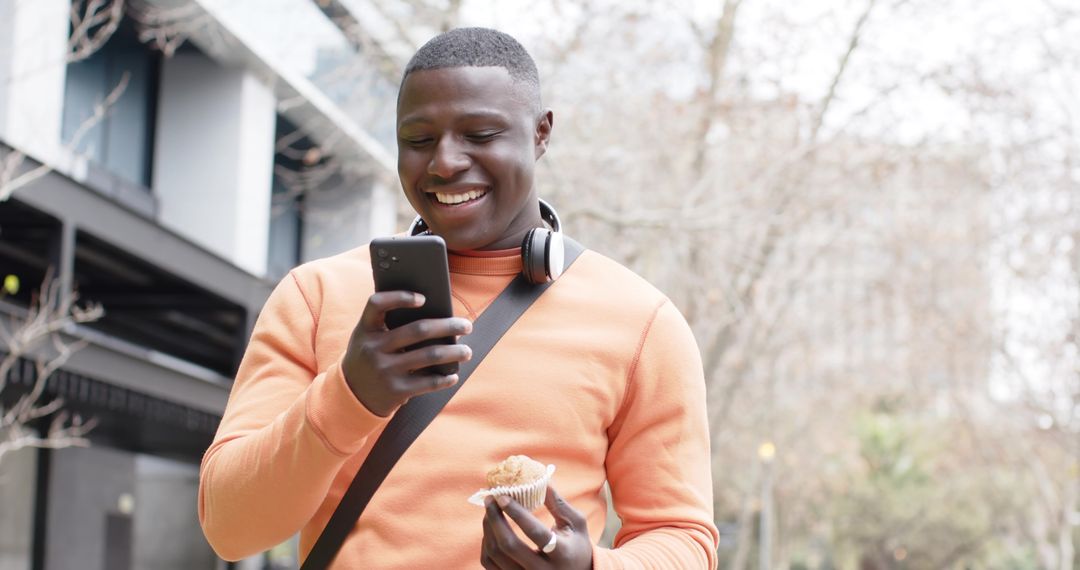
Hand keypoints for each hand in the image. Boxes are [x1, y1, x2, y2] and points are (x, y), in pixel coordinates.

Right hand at [342, 291, 472, 416]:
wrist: (350, 396)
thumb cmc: (368, 357)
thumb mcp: (368, 338)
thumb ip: (388, 325)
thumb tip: (435, 315)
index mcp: (365, 329)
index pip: (377, 304)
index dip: (400, 297)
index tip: (423, 298)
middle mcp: (373, 348)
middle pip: (418, 330)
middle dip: (448, 326)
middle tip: (467, 326)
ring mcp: (384, 370)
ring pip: (429, 355)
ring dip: (454, 352)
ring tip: (467, 352)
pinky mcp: (395, 391)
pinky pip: (427, 383)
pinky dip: (445, 378)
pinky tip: (453, 375)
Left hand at [481, 486, 592, 569]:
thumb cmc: (576, 545)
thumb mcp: (576, 524)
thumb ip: (559, 504)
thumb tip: (542, 481)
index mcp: (561, 553)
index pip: (535, 532)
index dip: (517, 513)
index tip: (502, 496)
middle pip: (509, 545)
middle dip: (495, 519)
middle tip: (490, 499)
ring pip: (495, 555)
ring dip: (488, 529)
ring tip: (489, 510)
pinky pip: (489, 564)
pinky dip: (486, 544)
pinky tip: (490, 529)